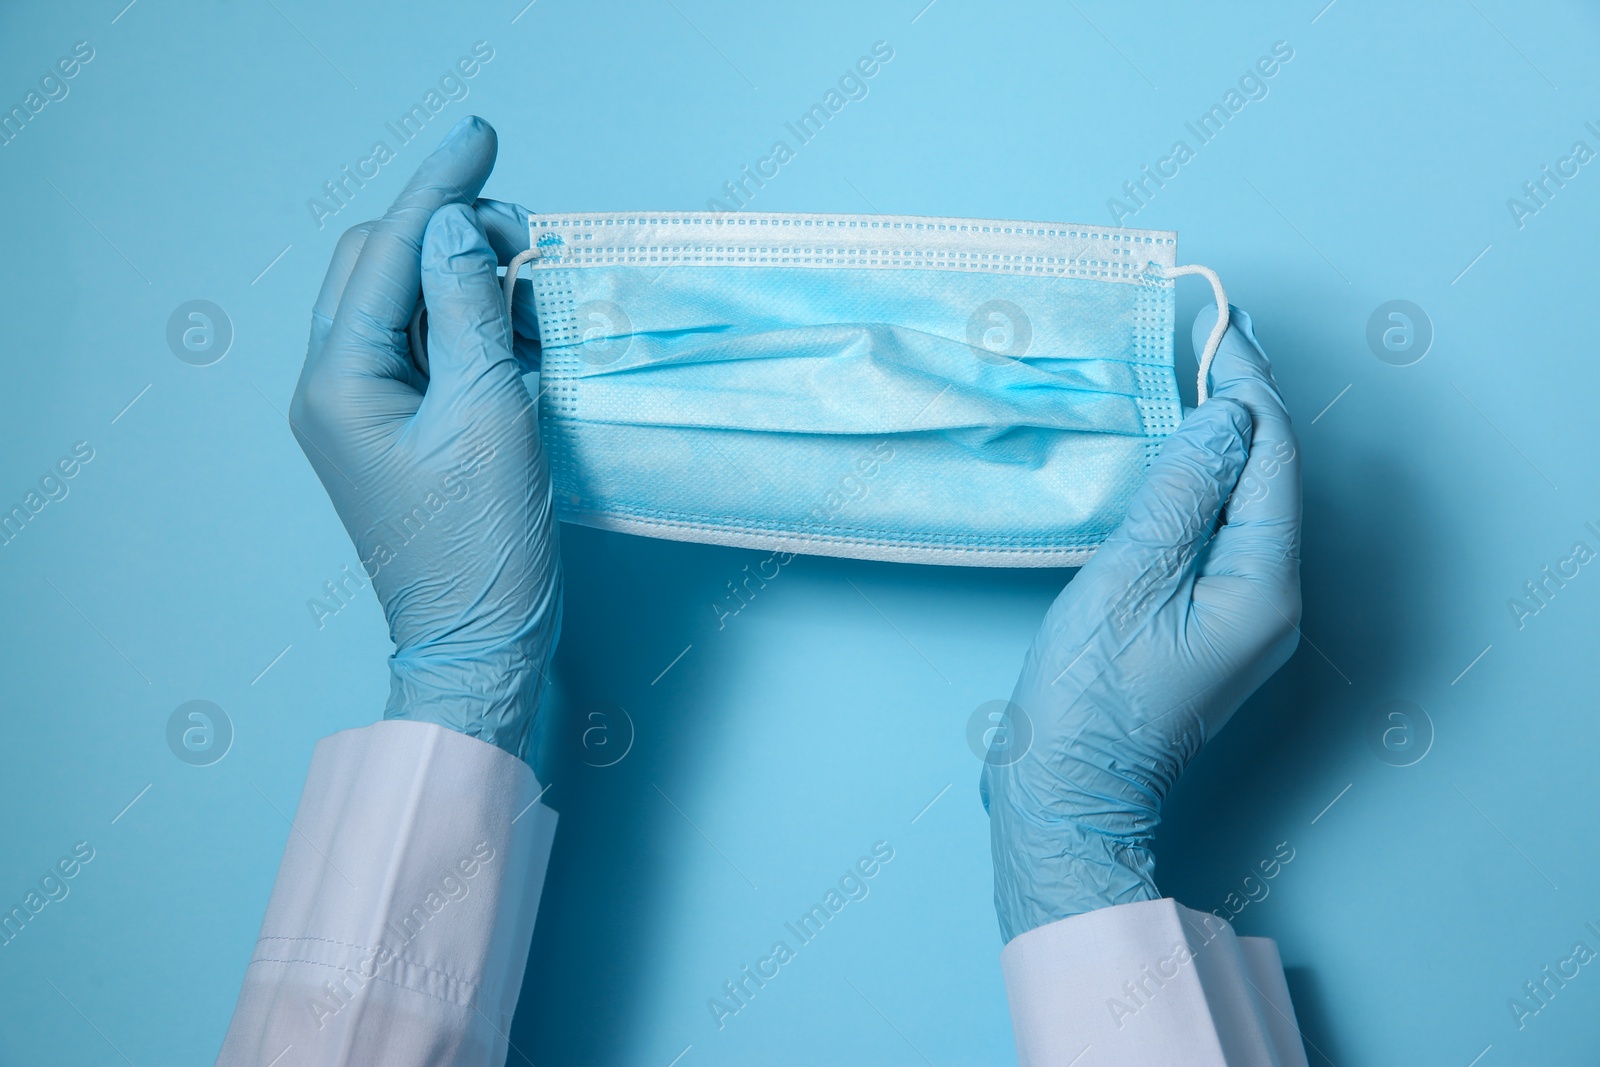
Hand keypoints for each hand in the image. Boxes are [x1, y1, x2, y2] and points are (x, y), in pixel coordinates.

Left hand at [289, 116, 560, 761]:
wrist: (477, 642)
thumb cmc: (482, 548)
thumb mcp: (488, 416)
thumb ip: (466, 310)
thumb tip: (455, 224)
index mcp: (339, 382)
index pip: (387, 253)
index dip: (438, 189)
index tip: (483, 136)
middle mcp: (333, 386)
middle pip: (379, 265)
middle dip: (448, 229)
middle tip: (525, 228)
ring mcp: (359, 408)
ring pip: (400, 300)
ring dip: (459, 272)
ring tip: (526, 271)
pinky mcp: (393, 427)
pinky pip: (420, 344)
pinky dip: (463, 318)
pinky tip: (511, 321)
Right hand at [981, 305, 1300, 942]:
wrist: (1071, 792)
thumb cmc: (1089, 699)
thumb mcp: (1128, 581)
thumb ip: (1179, 493)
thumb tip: (1225, 416)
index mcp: (1263, 584)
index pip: (1271, 457)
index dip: (1248, 384)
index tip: (1218, 322)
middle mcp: (1273, 597)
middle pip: (1272, 475)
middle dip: (1246, 399)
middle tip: (1216, 330)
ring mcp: (1247, 613)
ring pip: (1250, 500)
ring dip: (1228, 433)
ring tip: (1203, 370)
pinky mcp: (1214, 622)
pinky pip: (1224, 529)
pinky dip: (1207, 478)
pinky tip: (1183, 451)